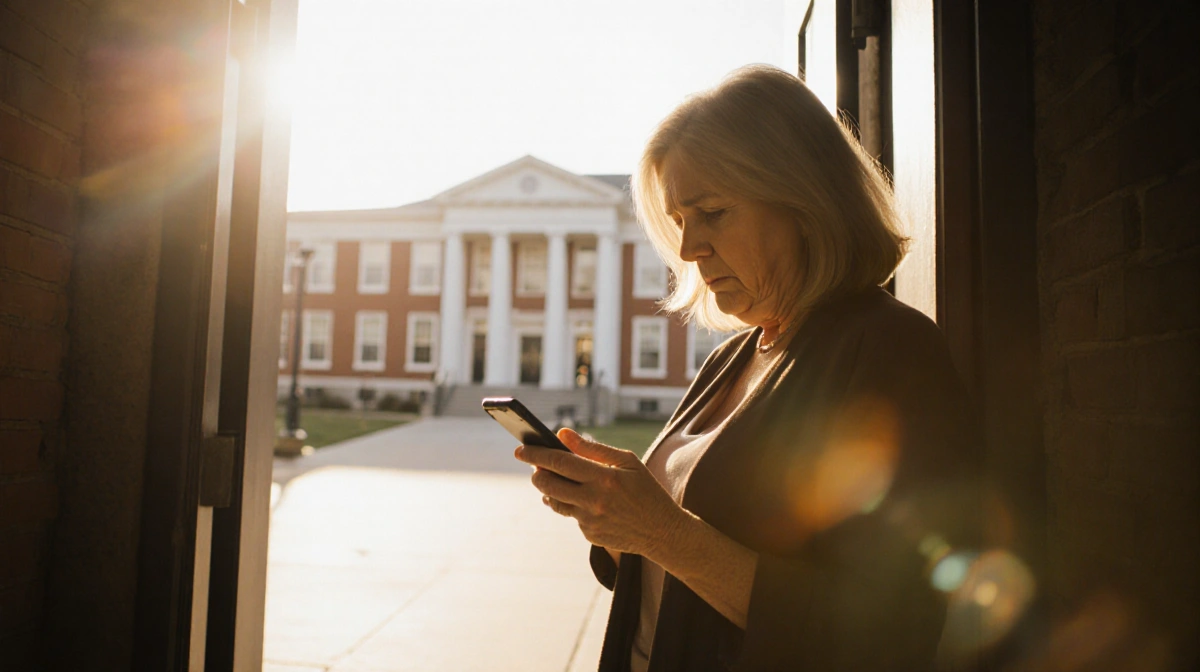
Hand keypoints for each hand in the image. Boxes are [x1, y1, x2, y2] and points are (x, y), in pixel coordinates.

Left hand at [513, 428, 686, 559]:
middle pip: (548, 485)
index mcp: (604, 478)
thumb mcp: (627, 462)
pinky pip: (571, 516)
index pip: (559, 462)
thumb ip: (593, 448)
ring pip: (554, 502)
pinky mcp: (589, 535)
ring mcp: (590, 521)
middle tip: (535, 467)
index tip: (520, 449)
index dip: (536, 455)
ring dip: (549, 490)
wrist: (662, 531)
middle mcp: (594, 501)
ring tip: (554, 481)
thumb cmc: (646, 490)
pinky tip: (583, 500)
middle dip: (536, 474)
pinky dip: (572, 505)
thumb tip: (562, 434)